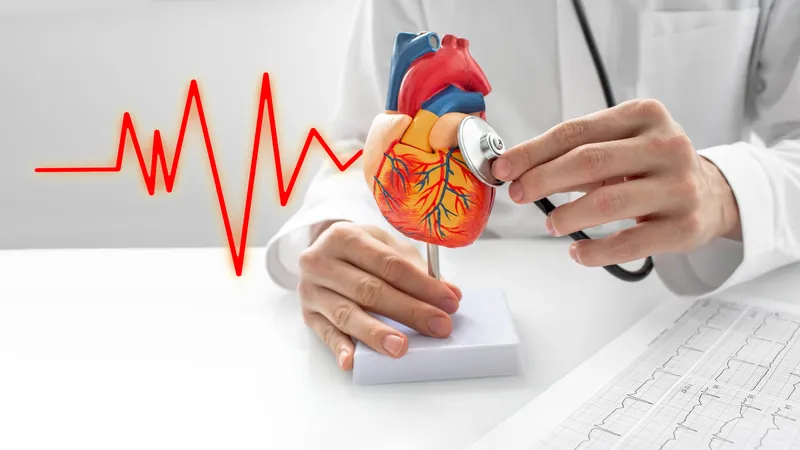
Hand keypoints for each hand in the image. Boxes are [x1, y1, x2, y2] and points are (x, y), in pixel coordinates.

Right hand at [298, 221, 461, 369]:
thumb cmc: (359, 250)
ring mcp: (311, 290)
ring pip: (347, 314)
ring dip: (375, 333)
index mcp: (345, 236)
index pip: (389, 264)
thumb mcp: (386, 246)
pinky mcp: (307, 314)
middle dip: (409, 311)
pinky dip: (339, 348)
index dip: (421, 285)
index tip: (448, 301)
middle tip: (438, 326)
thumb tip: (450, 293)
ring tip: (400, 347)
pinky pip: (325, 334)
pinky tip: (352, 360)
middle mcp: (322, 261)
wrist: (321, 252)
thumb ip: (416, 269)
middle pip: (370, 290)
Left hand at [492, 99, 741, 266]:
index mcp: (645, 115)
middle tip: (518, 194)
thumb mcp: (620, 145)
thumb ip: (575, 153)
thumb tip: (517, 169)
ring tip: (551, 223)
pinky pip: (629, 242)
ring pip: (607, 202)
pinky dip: (595, 250)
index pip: (576, 131)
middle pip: (588, 161)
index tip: (502, 167)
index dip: (533, 151)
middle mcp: (667, 145)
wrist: (712, 194)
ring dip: (567, 215)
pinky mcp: (684, 226)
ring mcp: (679, 186)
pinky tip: (577, 251)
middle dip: (542, 179)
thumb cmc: (651, 166)